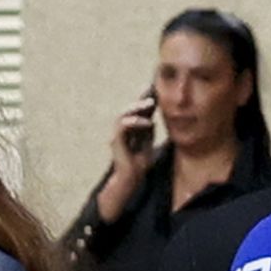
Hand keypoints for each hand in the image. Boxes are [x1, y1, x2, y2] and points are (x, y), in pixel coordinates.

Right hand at [96, 95, 156, 223]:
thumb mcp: (148, 144)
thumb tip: (152, 119)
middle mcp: (121, 131)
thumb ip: (148, 132)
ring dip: (136, 108)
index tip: (153, 91)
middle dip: (140, 101)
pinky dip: (134, 122)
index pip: (135, 112)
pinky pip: (123, 126)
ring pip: (123, 115)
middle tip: (152, 97)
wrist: (132, 179)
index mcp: (129, 130)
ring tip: (149, 104)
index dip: (142, 101)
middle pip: (128, 110)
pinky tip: (147, 122)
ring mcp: (117, 135)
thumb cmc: (139, 164)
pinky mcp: (116, 142)